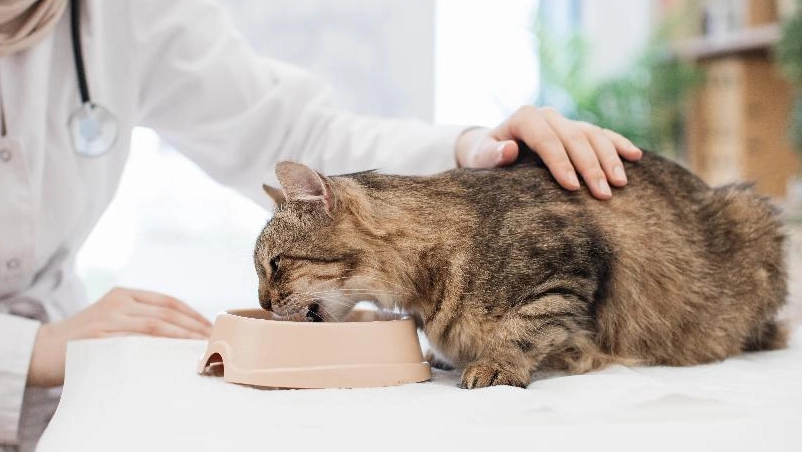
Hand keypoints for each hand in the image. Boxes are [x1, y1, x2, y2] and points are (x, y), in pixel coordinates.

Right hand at [27, 287, 211, 386]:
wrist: (44, 349)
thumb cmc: (86, 338)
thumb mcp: (113, 319)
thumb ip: (141, 319)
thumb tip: (182, 333)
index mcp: (125, 294)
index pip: (169, 301)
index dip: (193, 314)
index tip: (210, 328)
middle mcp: (119, 302)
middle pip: (167, 313)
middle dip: (193, 327)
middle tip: (212, 341)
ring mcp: (109, 318)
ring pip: (155, 326)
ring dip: (181, 337)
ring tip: (199, 348)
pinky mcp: (100, 336)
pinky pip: (136, 342)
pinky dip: (158, 348)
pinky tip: (173, 354)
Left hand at [455, 105, 642, 199]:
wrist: (491, 148)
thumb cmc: (484, 157)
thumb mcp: (480, 158)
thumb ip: (491, 155)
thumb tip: (509, 149)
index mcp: (525, 118)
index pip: (546, 139)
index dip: (560, 162)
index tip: (572, 188)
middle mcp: (549, 115)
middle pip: (575, 138)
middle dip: (591, 167)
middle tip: (604, 194)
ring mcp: (566, 121)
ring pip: (594, 135)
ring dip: (610, 158)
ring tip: (620, 184)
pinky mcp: (578, 130)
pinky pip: (603, 134)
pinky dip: (619, 144)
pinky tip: (635, 156)